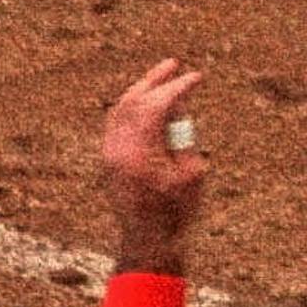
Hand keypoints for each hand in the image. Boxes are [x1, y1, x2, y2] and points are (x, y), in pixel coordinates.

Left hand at [100, 59, 207, 268]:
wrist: (149, 242)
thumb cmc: (176, 212)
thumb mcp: (192, 173)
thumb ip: (184, 136)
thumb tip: (178, 106)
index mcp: (140, 153)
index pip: (155, 106)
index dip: (177, 88)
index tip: (197, 78)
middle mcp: (118, 149)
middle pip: (132, 101)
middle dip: (155, 80)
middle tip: (175, 64)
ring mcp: (109, 154)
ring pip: (120, 110)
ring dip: (142, 90)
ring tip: (161, 77)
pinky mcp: (109, 160)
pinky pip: (116, 122)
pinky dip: (132, 107)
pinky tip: (147, 102)